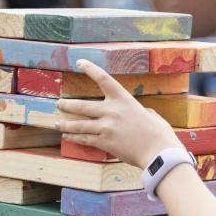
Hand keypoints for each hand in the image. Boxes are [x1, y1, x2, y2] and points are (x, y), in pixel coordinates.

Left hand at [55, 59, 180, 168]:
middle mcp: (111, 110)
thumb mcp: (150, 115)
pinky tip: (68, 136)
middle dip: (68, 105)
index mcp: (123, 99)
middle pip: (82, 105)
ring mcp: (105, 127)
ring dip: (66, 124)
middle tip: (59, 104)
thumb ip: (141, 111)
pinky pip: (84, 139)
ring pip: (79, 124)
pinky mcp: (103, 142)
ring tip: (57, 123)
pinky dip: (74, 137)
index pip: (103, 78)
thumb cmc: (158, 134)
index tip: (79, 62)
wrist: (158, 152)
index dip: (90, 68)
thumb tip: (143, 113)